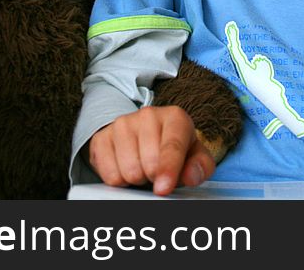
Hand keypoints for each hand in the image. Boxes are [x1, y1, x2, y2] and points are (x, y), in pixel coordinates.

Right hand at [87, 105, 215, 195]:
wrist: (145, 135)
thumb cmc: (175, 149)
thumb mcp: (195, 155)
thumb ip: (201, 166)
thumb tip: (191, 176)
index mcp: (175, 117)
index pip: (171, 146)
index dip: (168, 170)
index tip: (163, 188)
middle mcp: (148, 115)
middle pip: (149, 164)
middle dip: (155, 177)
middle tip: (158, 170)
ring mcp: (122, 124)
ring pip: (128, 171)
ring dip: (137, 179)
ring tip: (143, 167)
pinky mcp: (102, 137)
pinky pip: (109, 175)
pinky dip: (119, 180)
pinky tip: (126, 167)